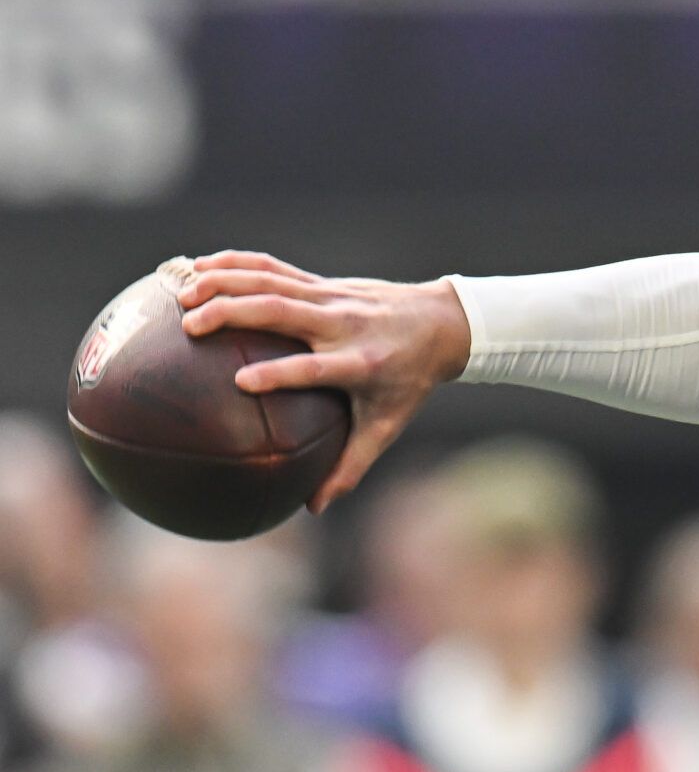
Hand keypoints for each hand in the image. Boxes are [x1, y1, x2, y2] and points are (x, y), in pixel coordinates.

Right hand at [177, 251, 471, 512]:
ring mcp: (332, 298)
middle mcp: (342, 325)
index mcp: (360, 363)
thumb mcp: (387, 425)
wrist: (442, 323)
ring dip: (226, 282)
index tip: (241, 381)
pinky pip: (275, 268)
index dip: (280, 373)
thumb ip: (351, 465)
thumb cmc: (409, 381)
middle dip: (234, 313)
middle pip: (283, 311)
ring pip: (273, 282)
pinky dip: (236, 263)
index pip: (315, 367)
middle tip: (190, 325)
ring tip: (182, 294)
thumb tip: (314, 508)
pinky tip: (197, 265)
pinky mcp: (323, 283)